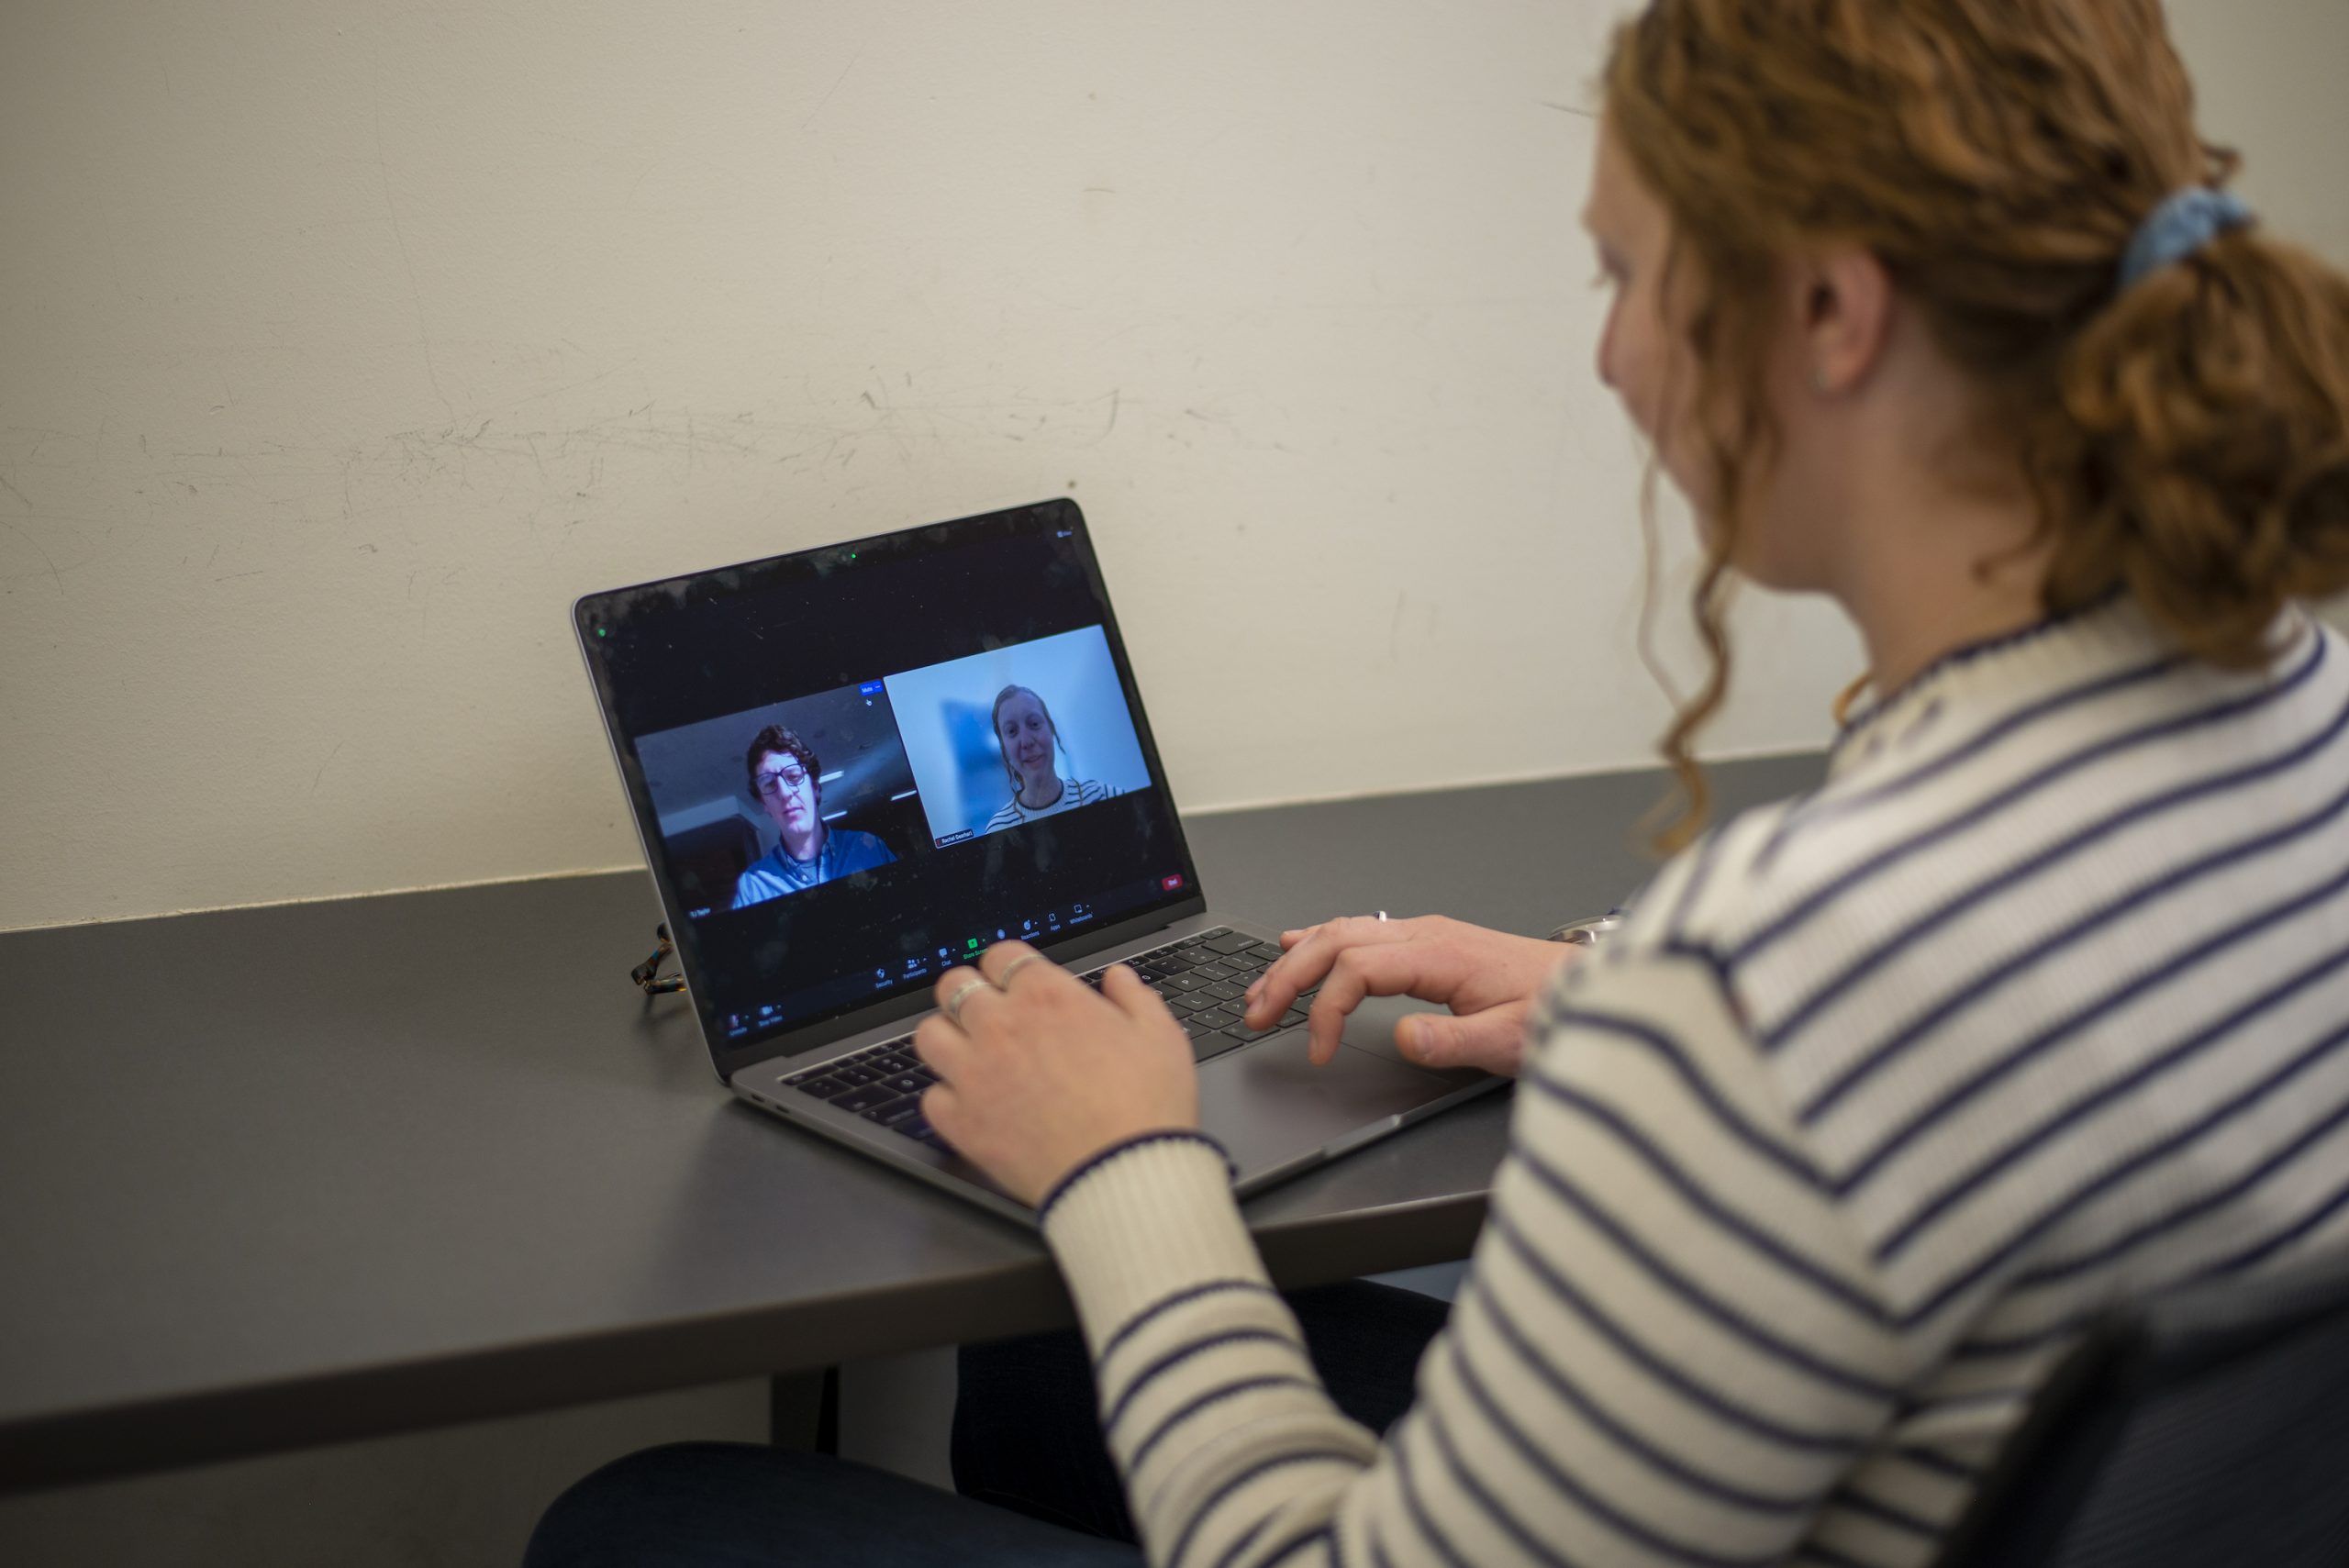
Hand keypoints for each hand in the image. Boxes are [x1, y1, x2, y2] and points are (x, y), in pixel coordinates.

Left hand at [913, 942, 1198, 1206]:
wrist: (1123, 1174)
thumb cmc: (1145, 1108)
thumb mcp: (1160, 1036)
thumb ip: (1134, 998)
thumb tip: (1118, 979)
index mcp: (1048, 997)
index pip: (1002, 955)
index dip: (1006, 965)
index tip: (1012, 978)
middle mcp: (1002, 1027)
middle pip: (954, 985)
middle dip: (967, 990)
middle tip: (983, 1008)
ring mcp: (975, 1075)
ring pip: (928, 1034)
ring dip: (946, 1036)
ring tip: (966, 1051)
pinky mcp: (963, 1122)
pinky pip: (930, 1097)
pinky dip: (946, 1098)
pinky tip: (970, 1104)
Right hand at [1243, 914, 1579, 1076]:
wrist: (1587, 988)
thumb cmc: (1552, 1011)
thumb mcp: (1509, 1041)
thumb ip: (1453, 1041)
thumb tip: (1402, 1037)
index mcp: (1438, 955)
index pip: (1356, 970)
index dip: (1326, 1011)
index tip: (1318, 1051)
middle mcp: (1425, 935)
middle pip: (1334, 943)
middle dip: (1287, 978)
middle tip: (1254, 1013)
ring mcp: (1425, 934)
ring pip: (1341, 932)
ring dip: (1296, 960)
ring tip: (1260, 990)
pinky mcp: (1428, 942)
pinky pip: (1360, 931)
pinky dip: (1320, 941)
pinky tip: (1298, 945)